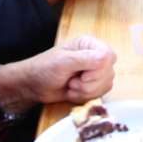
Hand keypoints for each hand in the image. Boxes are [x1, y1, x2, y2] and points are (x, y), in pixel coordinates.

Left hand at [0, 35, 116, 114]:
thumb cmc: (45, 68)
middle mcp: (95, 56)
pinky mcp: (92, 85)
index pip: (109, 56)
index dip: (98, 70)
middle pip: (109, 73)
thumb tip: (106, 57)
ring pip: (106, 85)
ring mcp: (95, 71)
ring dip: (86, 91)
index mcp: (89, 44)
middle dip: (89, 84)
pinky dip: (85, 97)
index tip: (82, 75)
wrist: (34, 86)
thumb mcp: (63, 62)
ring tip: (70, 86)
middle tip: (72, 81)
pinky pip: (100, 94)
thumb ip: (85, 59)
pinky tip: (72, 92)